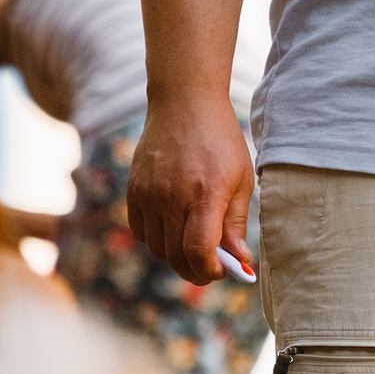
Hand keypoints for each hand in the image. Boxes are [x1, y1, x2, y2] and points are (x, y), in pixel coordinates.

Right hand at [126, 96, 254, 285]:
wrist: (184, 102)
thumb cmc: (220, 140)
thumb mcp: (241, 178)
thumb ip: (236, 222)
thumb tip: (240, 260)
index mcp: (205, 194)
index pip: (198, 251)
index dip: (209, 271)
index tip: (221, 270)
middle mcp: (172, 196)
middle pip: (176, 256)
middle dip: (195, 270)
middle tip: (210, 266)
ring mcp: (148, 194)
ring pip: (158, 248)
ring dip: (176, 254)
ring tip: (193, 240)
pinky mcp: (134, 190)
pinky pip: (141, 232)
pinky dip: (156, 238)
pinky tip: (173, 225)